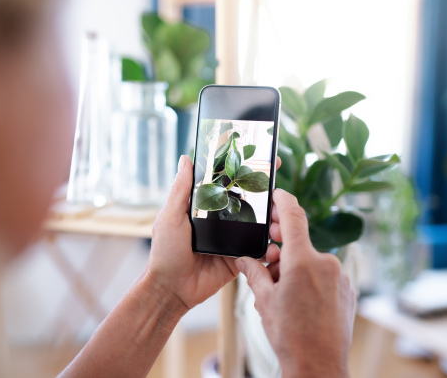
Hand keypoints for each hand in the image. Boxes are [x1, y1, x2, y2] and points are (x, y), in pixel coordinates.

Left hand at [147, 155, 281, 309]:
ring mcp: (232, 240)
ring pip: (259, 226)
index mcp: (206, 207)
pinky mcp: (239, 259)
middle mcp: (222, 220)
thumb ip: (181, 189)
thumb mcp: (170, 216)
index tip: (266, 160)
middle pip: (251, 204)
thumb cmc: (165, 251)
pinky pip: (258, 251)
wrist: (171, 288)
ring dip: (273, 222)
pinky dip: (269, 248)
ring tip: (280, 222)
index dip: (247, 172)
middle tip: (280, 195)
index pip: (230, 184)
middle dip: (269, 198)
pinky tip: (276, 247)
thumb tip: (185, 159)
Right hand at [235, 190, 355, 377]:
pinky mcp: (347, 291)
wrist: (318, 366)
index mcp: (303, 260)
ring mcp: (340, 277)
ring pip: (311, 263)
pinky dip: (310, 282)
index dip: (284, 201)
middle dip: (281, 252)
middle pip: (299, 245)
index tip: (278, 193)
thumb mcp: (264, 300)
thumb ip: (254, 272)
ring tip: (282, 296)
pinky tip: (300, 303)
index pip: (294, 217)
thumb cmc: (290, 335)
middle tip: (267, 269)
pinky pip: (325, 277)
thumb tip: (244, 259)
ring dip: (295, 271)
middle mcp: (326, 263)